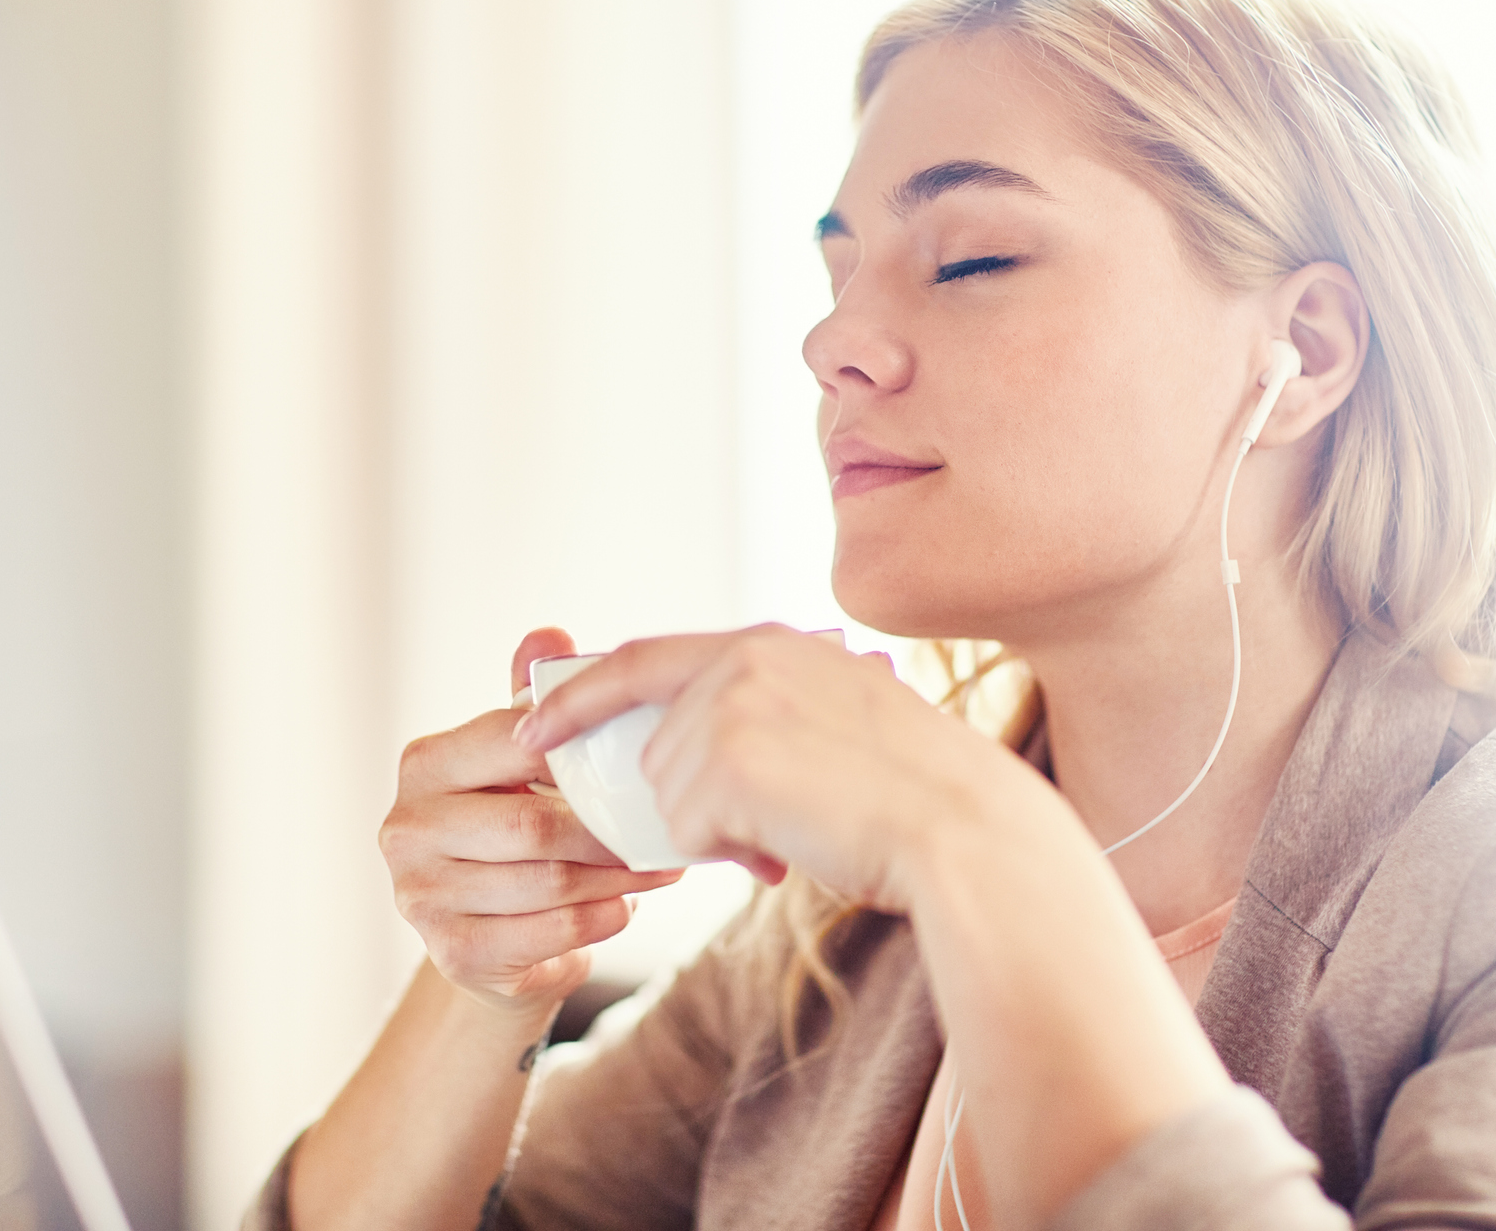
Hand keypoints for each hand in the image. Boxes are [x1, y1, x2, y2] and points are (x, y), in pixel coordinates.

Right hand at [378, 627, 683, 1016]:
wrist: (489, 938)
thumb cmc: (511, 829)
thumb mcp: (517, 761)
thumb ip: (529, 699)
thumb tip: (549, 634)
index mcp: (425, 765)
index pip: (511, 743)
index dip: (579, 750)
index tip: (638, 754)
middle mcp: (406, 829)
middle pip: (532, 825)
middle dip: (609, 828)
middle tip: (665, 824)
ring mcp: (421, 897)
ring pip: (547, 882)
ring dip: (618, 877)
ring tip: (662, 865)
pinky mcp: (452, 954)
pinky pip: (548, 933)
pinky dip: (600, 920)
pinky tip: (625, 905)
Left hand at [514, 625, 1034, 912]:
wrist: (960, 830)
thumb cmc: (913, 798)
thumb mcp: (840, 723)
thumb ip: (768, 717)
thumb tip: (694, 759)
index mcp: (773, 643)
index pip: (646, 659)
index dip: (582, 693)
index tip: (535, 724)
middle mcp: (745, 660)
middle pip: (657, 746)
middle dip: (692, 800)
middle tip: (774, 824)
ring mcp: (733, 705)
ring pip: (668, 792)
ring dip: (719, 829)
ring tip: (798, 830)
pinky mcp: (729, 759)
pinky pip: (685, 830)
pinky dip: (727, 853)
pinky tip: (789, 846)